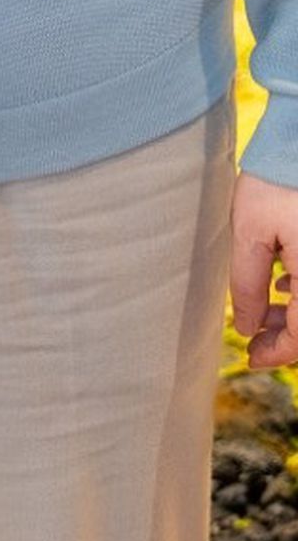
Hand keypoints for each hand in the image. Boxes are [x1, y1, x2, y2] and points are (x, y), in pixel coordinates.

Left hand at [230, 168, 297, 369]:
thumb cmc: (274, 182)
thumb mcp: (249, 233)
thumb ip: (248, 284)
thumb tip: (246, 327)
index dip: (277, 353)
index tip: (251, 357)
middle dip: (286, 335)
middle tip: (253, 336)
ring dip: (295, 313)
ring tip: (262, 309)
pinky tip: (284, 281)